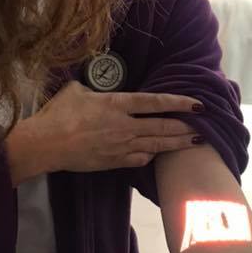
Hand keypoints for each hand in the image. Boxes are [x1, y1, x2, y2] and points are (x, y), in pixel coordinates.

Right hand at [8, 80, 202, 180]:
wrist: (46, 145)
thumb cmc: (57, 115)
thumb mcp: (76, 91)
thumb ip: (93, 90)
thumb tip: (95, 90)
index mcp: (117, 104)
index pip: (156, 102)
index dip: (179, 103)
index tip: (197, 105)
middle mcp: (124, 126)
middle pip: (163, 127)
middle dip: (186, 128)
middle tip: (205, 129)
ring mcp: (121, 146)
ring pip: (156, 146)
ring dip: (177, 144)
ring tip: (194, 143)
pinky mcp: (113, 162)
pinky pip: (140, 160)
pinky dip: (152, 156)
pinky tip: (159, 154)